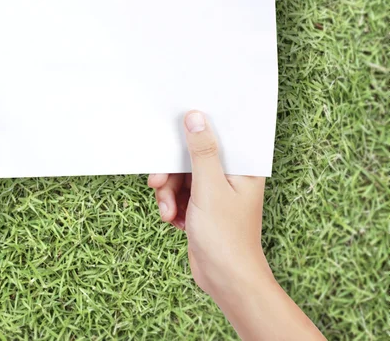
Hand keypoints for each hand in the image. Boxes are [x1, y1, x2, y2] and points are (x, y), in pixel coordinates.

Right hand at [149, 111, 325, 339]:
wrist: (226, 281)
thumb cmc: (227, 238)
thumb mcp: (209, 188)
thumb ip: (202, 152)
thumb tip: (195, 118)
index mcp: (242, 167)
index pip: (217, 136)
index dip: (194, 132)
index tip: (173, 133)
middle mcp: (229, 176)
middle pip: (191, 157)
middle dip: (171, 173)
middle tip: (158, 183)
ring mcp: (215, 192)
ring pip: (180, 177)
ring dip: (168, 193)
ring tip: (168, 213)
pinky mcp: (202, 206)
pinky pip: (178, 193)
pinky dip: (171, 205)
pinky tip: (174, 220)